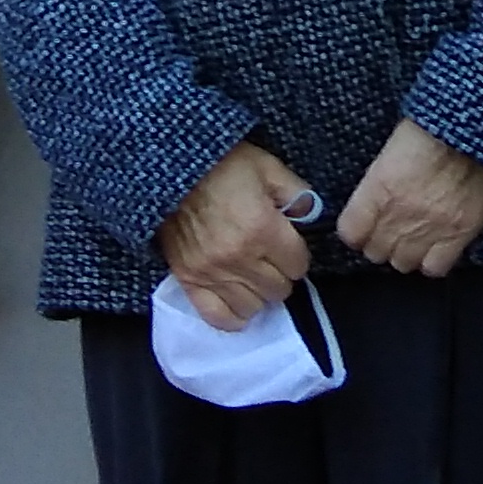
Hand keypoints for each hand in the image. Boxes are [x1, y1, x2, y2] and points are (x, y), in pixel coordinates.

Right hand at [160, 141, 315, 330]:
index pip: (298, 265)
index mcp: (262, 228)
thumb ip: (297, 193)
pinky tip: (237, 300)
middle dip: (281, 274)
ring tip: (253, 276)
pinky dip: (232, 316)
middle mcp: (239, 257)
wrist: (171, 169)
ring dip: (259, 293)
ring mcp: (211, 273)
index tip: (289, 245)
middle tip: (271, 259)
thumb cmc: (224, 165)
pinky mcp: (188, 280)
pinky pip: (217, 317)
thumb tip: (311, 217)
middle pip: (279, 290)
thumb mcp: (268, 167)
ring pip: (253, 307)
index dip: (297, 254)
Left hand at [337, 119, 482, 278]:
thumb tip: (373, 196)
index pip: (350, 233)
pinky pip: (436, 268)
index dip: (356, 231)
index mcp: (379, 187)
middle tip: (390, 229)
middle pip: (376, 252)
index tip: (362, 226)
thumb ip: (380, 178)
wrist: (480, 127)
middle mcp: (400, 214)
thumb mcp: (395, 144)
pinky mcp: (460, 233)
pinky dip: (432, 261)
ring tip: (413, 238)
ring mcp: (431, 227)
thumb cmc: (437, 123)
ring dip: (404, 253)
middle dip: (380, 242)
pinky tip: (435, 246)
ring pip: (403, 264)